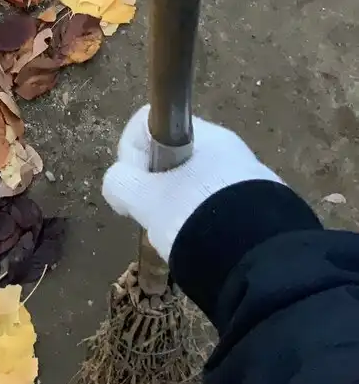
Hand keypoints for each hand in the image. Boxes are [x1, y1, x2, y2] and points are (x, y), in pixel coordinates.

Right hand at [102, 105, 282, 260]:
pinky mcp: (264, 207)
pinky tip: (205, 246)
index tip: (132, 187)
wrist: (261, 259)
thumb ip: (121, 183)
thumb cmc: (195, 216)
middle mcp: (226, 147)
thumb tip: (119, 182)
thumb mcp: (144, 200)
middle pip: (172, 157)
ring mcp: (248, 176)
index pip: (148, 124)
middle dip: (155, 186)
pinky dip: (205, 221)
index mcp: (199, 134)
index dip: (130, 152)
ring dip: (179, 206)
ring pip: (195, 184)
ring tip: (179, 237)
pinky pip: (220, 205)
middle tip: (152, 216)